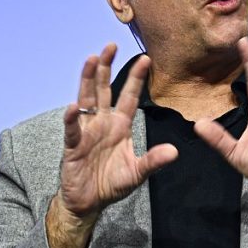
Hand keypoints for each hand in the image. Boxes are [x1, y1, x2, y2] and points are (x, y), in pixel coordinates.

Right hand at [58, 44, 178, 221]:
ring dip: (88, 80)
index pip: (129, 97)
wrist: (89, 202)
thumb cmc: (112, 183)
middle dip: (106, 67)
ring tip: (91, 59)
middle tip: (111, 46)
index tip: (145, 58)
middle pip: (104, 89)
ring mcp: (86, 132)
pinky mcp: (73, 146)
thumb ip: (153, 162)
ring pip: (86, 100)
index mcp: (120, 126)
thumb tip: (174, 152)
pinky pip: (72, 130)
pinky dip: (73, 119)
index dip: (135, 78)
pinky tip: (74, 107)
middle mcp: (103, 123)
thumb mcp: (137, 173)